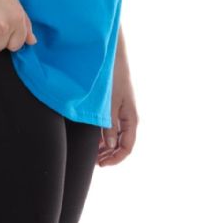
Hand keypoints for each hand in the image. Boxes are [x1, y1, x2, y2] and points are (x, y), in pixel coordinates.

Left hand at [97, 51, 137, 166]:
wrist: (114, 58)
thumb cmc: (113, 79)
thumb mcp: (109, 105)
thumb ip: (108, 126)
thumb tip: (108, 147)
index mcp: (131, 119)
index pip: (126, 148)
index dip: (115, 159)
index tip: (101, 164)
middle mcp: (129, 118)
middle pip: (122, 145)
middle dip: (109, 156)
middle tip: (94, 162)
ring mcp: (123, 113)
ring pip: (116, 138)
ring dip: (105, 147)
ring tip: (92, 153)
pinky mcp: (116, 107)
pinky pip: (112, 128)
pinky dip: (104, 136)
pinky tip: (93, 139)